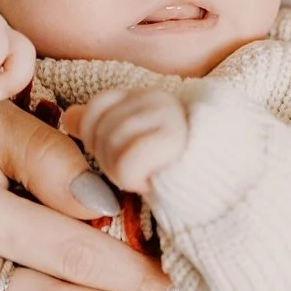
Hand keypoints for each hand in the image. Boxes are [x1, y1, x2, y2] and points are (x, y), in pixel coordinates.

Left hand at [63, 87, 188, 193]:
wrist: (221, 193)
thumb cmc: (172, 175)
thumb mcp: (131, 146)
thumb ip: (99, 127)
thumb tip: (68, 116)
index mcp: (146, 97)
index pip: (97, 106)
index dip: (96, 136)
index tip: (118, 155)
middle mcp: (158, 98)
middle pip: (99, 126)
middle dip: (108, 157)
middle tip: (135, 171)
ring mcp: (168, 116)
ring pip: (111, 144)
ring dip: (121, 172)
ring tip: (147, 177)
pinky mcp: (175, 140)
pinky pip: (126, 164)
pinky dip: (133, 180)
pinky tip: (154, 182)